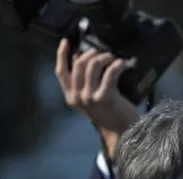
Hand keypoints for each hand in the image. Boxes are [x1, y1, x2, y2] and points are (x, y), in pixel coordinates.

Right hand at [55, 39, 138, 158]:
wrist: (122, 133)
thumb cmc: (109, 115)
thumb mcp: (89, 100)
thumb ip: (82, 83)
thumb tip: (80, 58)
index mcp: (71, 97)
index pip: (61, 72)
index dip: (62, 54)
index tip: (66, 42)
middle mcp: (77, 96)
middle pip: (78, 64)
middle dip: (90, 54)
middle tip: (102, 52)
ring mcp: (90, 97)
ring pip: (93, 65)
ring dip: (104, 57)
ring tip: (112, 57)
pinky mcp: (105, 97)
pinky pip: (109, 73)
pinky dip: (116, 65)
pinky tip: (121, 63)